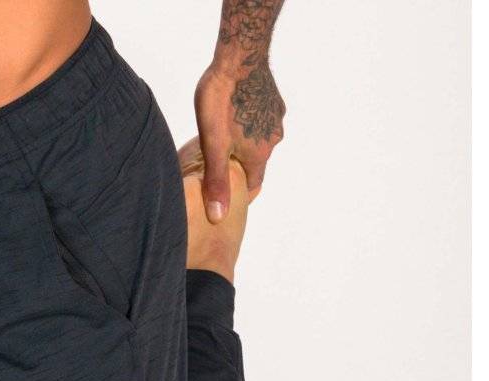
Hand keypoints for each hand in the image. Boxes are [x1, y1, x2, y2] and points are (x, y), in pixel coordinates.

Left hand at [193, 58, 284, 221]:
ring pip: (259, 139)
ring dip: (245, 142)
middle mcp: (273, 139)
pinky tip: (234, 113)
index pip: (252, 185)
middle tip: (218, 165)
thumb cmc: (222, 99)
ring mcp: (275, 117)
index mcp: (259, 155)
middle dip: (239, 166)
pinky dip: (250, 121)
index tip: (226, 195)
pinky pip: (261, 118)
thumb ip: (216, 181)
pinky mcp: (274, 99)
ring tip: (224, 138)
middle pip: (255, 162)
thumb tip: (218, 217)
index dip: (238, 193)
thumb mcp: (213, 145)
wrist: (239, 55)